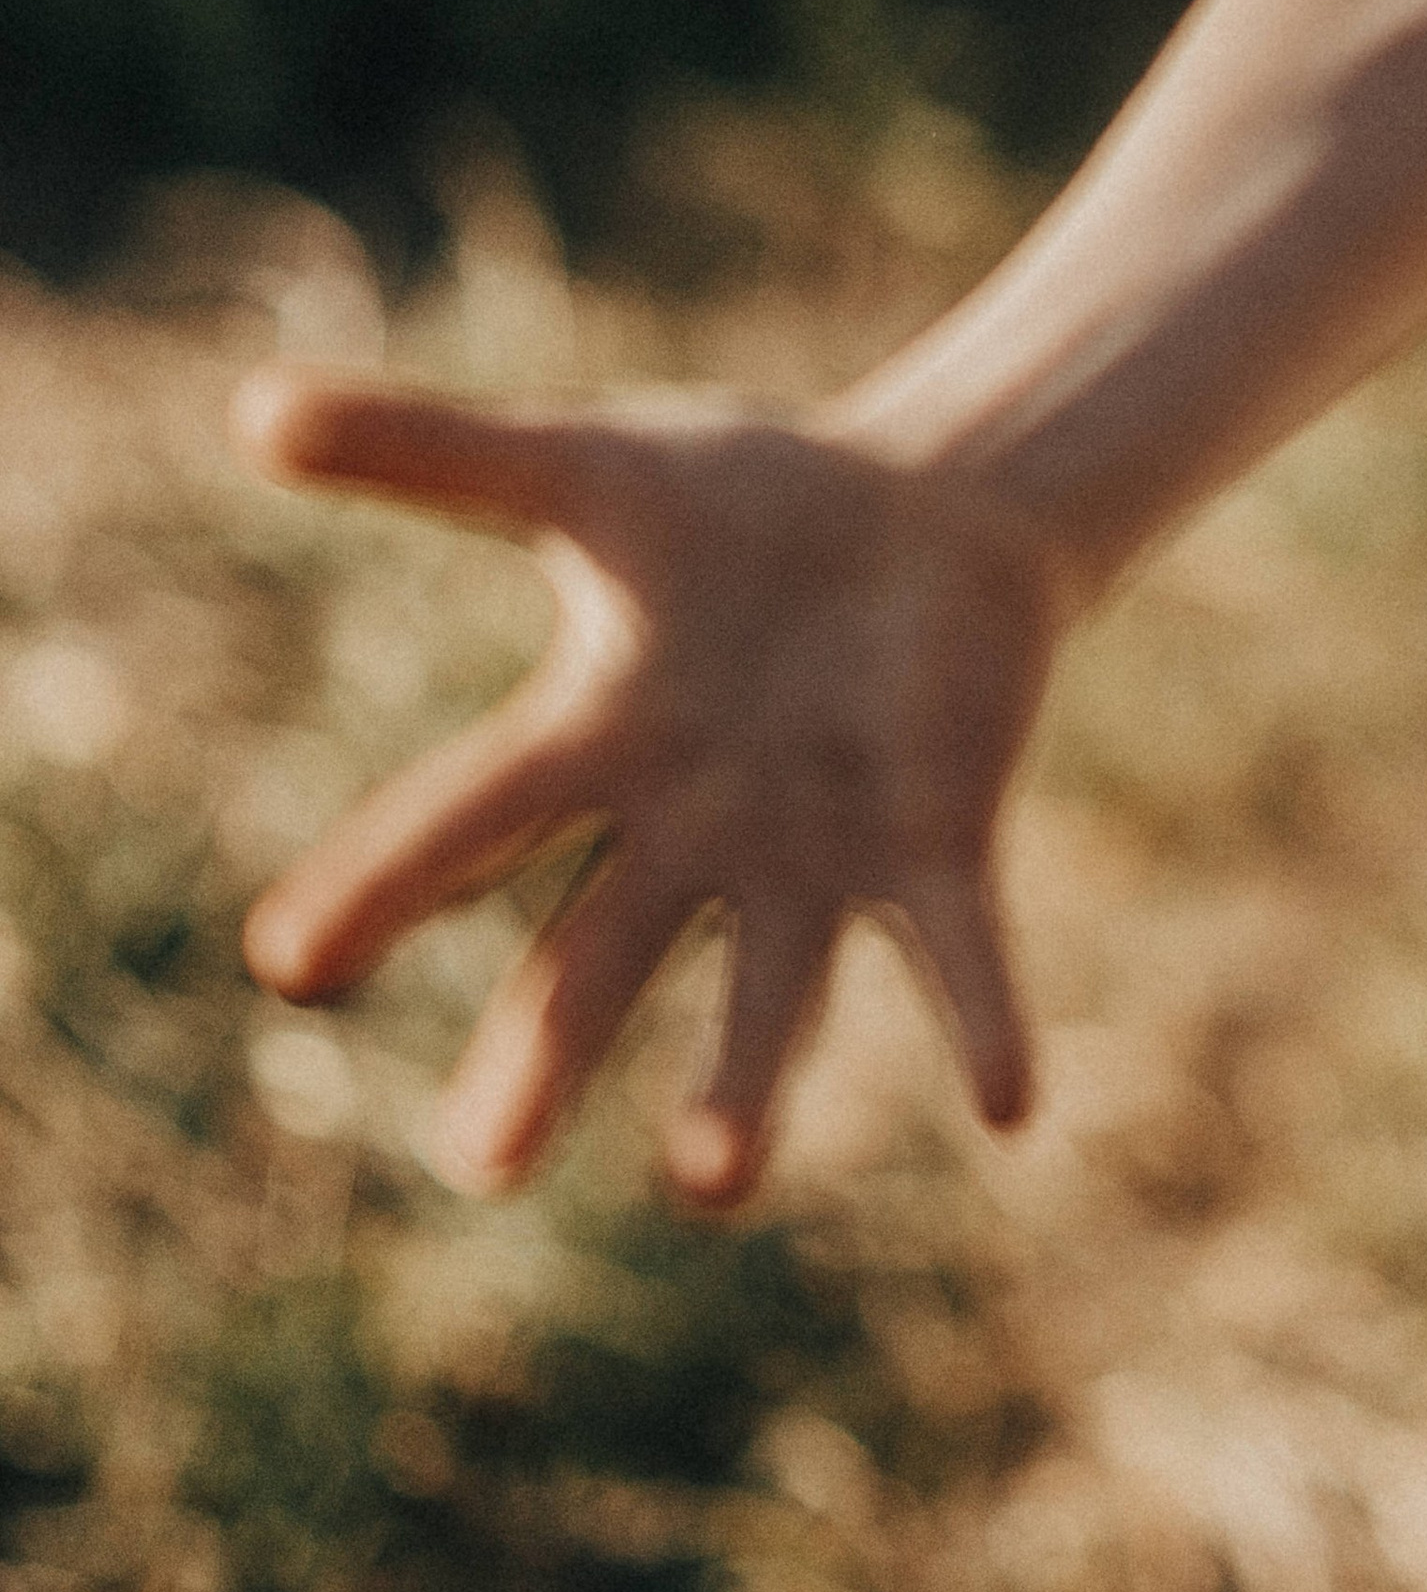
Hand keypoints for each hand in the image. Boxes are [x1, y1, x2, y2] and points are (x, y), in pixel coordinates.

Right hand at [233, 372, 1059, 1201]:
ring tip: (712, 1183)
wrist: (926, 508)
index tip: (289, 956)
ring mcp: (815, 854)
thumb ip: (433, 451)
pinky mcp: (938, 844)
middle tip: (481, 1158)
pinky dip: (981, 1022)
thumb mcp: (587, 464)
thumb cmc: (741, 502)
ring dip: (744, 1086)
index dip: (383, 879)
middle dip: (543, 1054)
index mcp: (595, 739)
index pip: (469, 819)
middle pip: (598, 957)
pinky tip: (1009, 1108)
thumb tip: (251, 407)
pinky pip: (958, 950)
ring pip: (770, 992)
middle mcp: (692, 830)